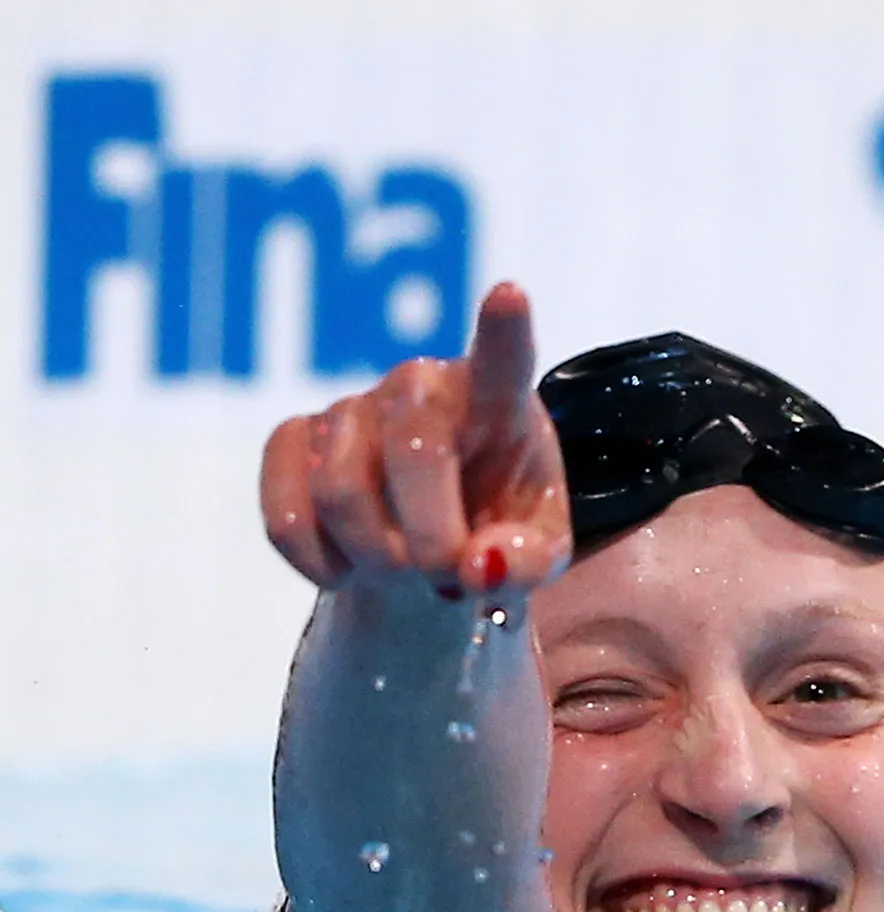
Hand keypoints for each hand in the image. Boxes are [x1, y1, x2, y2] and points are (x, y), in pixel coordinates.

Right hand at [260, 283, 571, 597]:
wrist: (429, 541)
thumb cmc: (496, 529)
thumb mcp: (536, 557)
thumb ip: (528, 563)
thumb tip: (477, 566)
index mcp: (496, 401)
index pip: (502, 360)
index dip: (503, 331)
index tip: (509, 295)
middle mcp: (419, 386)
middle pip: (412, 452)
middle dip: (431, 540)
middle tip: (448, 581)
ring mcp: (351, 406)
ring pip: (340, 490)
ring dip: (376, 558)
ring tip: (402, 570)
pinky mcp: (295, 440)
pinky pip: (285, 516)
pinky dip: (320, 564)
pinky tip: (348, 569)